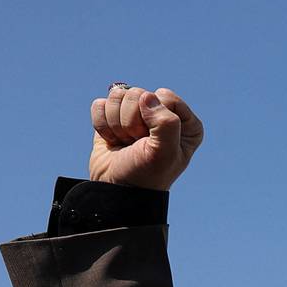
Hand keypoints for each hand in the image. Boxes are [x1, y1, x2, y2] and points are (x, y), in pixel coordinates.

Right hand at [89, 85, 203, 189]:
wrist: (117, 191)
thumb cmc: (146, 175)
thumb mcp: (164, 153)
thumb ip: (166, 123)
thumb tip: (146, 97)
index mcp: (185, 124)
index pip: (166, 97)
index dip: (154, 118)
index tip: (152, 141)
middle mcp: (162, 114)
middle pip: (140, 94)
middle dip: (133, 122)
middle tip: (137, 144)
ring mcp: (137, 114)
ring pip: (119, 96)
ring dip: (117, 124)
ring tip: (125, 143)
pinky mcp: (113, 116)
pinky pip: (101, 104)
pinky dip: (102, 125)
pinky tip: (112, 140)